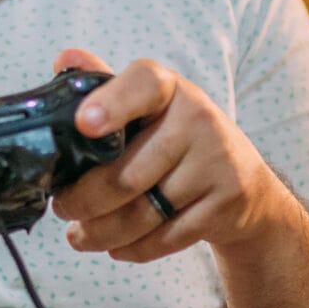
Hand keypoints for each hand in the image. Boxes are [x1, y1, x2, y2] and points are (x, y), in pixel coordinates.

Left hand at [48, 49, 289, 262]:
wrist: (245, 186)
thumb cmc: (179, 142)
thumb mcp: (149, 109)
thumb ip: (106, 86)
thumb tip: (64, 59)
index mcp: (170, 89)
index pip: (143, 85)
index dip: (112, 104)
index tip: (84, 123)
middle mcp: (199, 119)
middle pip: (126, 174)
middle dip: (82, 199)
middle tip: (63, 208)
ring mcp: (217, 162)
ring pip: (142, 213)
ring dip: (100, 232)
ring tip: (80, 235)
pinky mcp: (227, 202)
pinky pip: (166, 237)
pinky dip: (134, 248)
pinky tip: (116, 246)